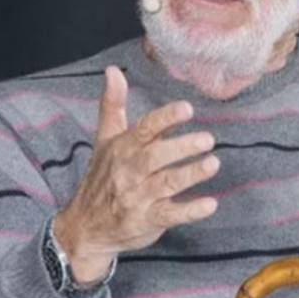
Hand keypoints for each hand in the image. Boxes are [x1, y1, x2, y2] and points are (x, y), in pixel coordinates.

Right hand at [52, 65, 218, 281]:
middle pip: (156, 155)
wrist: (85, 227)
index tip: (187, 109)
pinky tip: (210, 204)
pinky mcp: (147, 220)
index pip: (144, 129)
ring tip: (213, 163)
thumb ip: (112, 105)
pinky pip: (170, 215)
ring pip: (166, 183)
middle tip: (208, 139)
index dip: (165, 118)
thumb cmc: (101, 177)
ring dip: (190, 174)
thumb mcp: (105, 140)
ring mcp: (138, 197)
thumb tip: (113, 70)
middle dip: (182, 147)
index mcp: (122, 147)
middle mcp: (129, 171)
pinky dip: (190, 211)